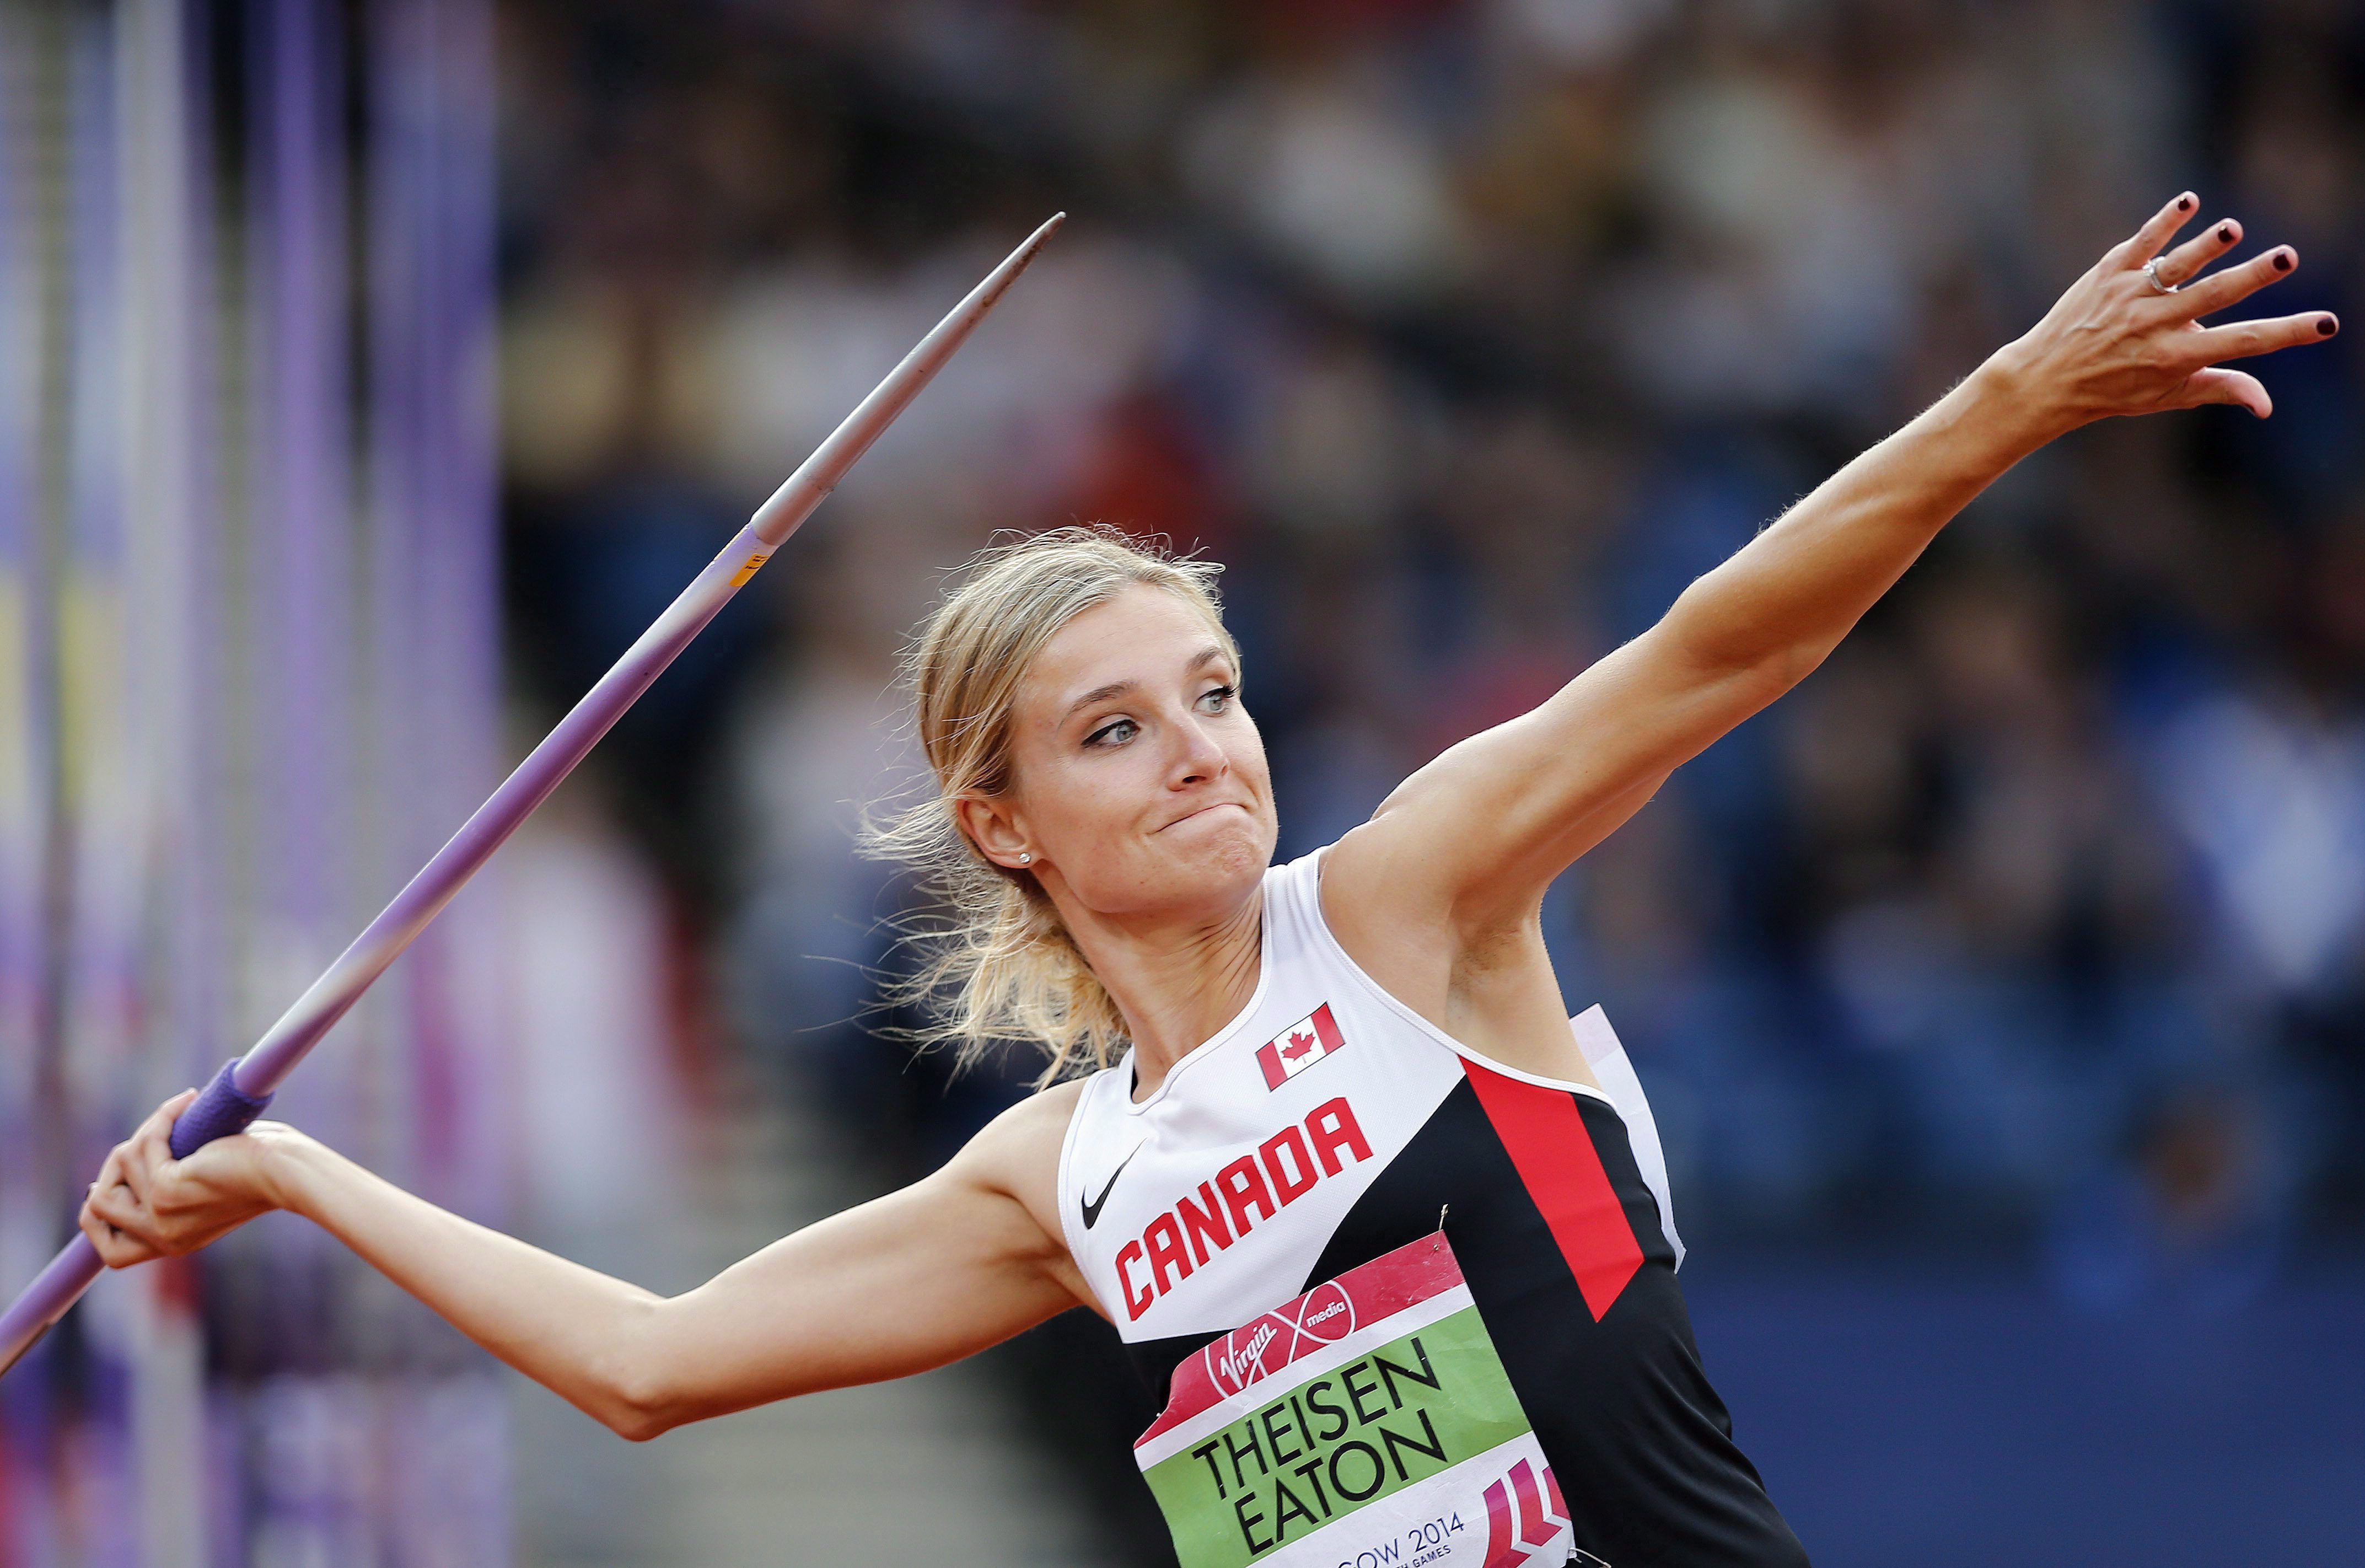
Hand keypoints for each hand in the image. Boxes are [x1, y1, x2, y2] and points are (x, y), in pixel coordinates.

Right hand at [78, 1089, 306, 1267]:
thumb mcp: (205, 1187)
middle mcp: (163, 1239)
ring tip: (181, 1112)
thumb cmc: (264, 1167)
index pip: (114, 1253)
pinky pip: (145, 1146)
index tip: (97, 1188)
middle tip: (152, 1136)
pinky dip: (163, 1117)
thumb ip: (167, 1186)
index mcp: (173, 1243)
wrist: (292, 1170)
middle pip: (96, 1210)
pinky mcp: (168, 1191)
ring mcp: (161, 1218)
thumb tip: (128, 1158)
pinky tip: (188, 1101)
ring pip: (117, 1169)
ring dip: (145, 1132)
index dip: (95, 1221)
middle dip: (114, 1166)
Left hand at [1991, 192, 2338, 438]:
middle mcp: (2155, 325)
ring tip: (2232, 229)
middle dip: (2253, 277)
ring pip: (2175, 266)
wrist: (2045, 379)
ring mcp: (2130, 296)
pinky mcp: (2108, 273)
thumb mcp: (2167, 395)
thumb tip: (2267, 405)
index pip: (2243, 342)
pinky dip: (2164, 221)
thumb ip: (2219, 389)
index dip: (2287, 333)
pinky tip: (2188, 200)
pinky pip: (2140, 244)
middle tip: (2288, 257)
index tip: (2327, 324)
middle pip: (2214, 295)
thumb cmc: (2113, 388)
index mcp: (2177, 356)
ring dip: (2204, 245)